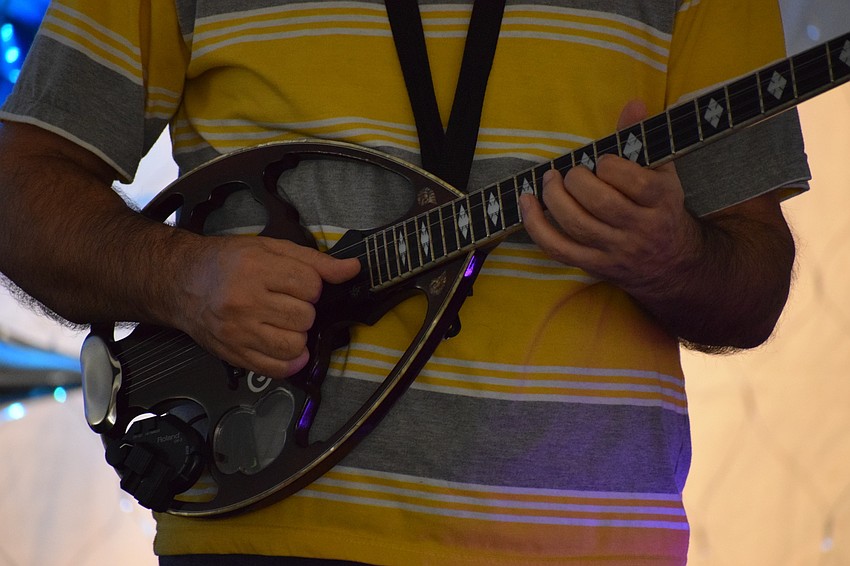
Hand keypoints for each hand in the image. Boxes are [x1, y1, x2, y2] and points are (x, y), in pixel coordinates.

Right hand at [177, 235, 360, 378]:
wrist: (182, 282)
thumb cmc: (227, 262)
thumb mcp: (270, 248)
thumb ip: (314, 260)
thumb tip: (352, 269)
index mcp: (255, 268)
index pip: (311, 285)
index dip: (312, 285)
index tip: (299, 283)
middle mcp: (245, 301)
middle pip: (305, 317)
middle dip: (304, 309)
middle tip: (288, 302)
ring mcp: (238, 331)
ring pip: (295, 345)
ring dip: (298, 335)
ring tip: (284, 322)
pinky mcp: (234, 354)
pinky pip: (276, 368)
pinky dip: (289, 361)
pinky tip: (284, 346)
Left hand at [520, 100, 701, 299]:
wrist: (672, 264)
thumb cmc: (661, 208)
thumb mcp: (661, 172)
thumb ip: (641, 138)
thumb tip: (632, 104)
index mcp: (662, 201)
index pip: (635, 182)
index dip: (609, 166)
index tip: (601, 161)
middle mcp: (640, 228)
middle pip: (601, 203)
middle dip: (577, 180)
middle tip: (571, 171)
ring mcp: (616, 250)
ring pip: (577, 225)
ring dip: (555, 197)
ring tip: (550, 180)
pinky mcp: (594, 265)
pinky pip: (558, 248)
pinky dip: (536, 225)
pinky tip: (527, 203)